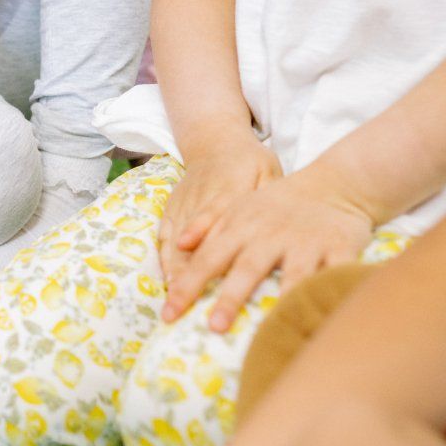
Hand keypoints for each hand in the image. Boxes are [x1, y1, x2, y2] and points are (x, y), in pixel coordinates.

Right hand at [160, 132, 280, 294]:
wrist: (215, 141)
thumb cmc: (251, 163)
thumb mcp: (269, 172)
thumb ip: (272, 200)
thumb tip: (281, 234)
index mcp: (231, 187)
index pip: (217, 216)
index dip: (207, 240)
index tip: (202, 267)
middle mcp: (202, 198)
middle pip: (192, 239)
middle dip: (188, 273)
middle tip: (183, 303)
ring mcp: (183, 204)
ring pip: (175, 241)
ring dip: (174, 272)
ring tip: (173, 301)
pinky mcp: (172, 208)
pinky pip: (164, 236)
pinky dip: (165, 260)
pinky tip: (168, 283)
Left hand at [164, 169, 374, 331]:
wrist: (336, 184)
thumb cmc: (280, 204)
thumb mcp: (240, 207)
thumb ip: (208, 225)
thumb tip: (178, 244)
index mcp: (243, 226)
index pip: (209, 258)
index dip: (188, 285)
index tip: (169, 313)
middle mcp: (272, 235)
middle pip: (248, 268)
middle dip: (230, 297)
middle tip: (214, 327)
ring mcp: (307, 242)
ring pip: (294, 274)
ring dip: (283, 298)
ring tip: (274, 327)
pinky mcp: (340, 248)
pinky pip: (337, 272)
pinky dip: (333, 289)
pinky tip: (324, 310)